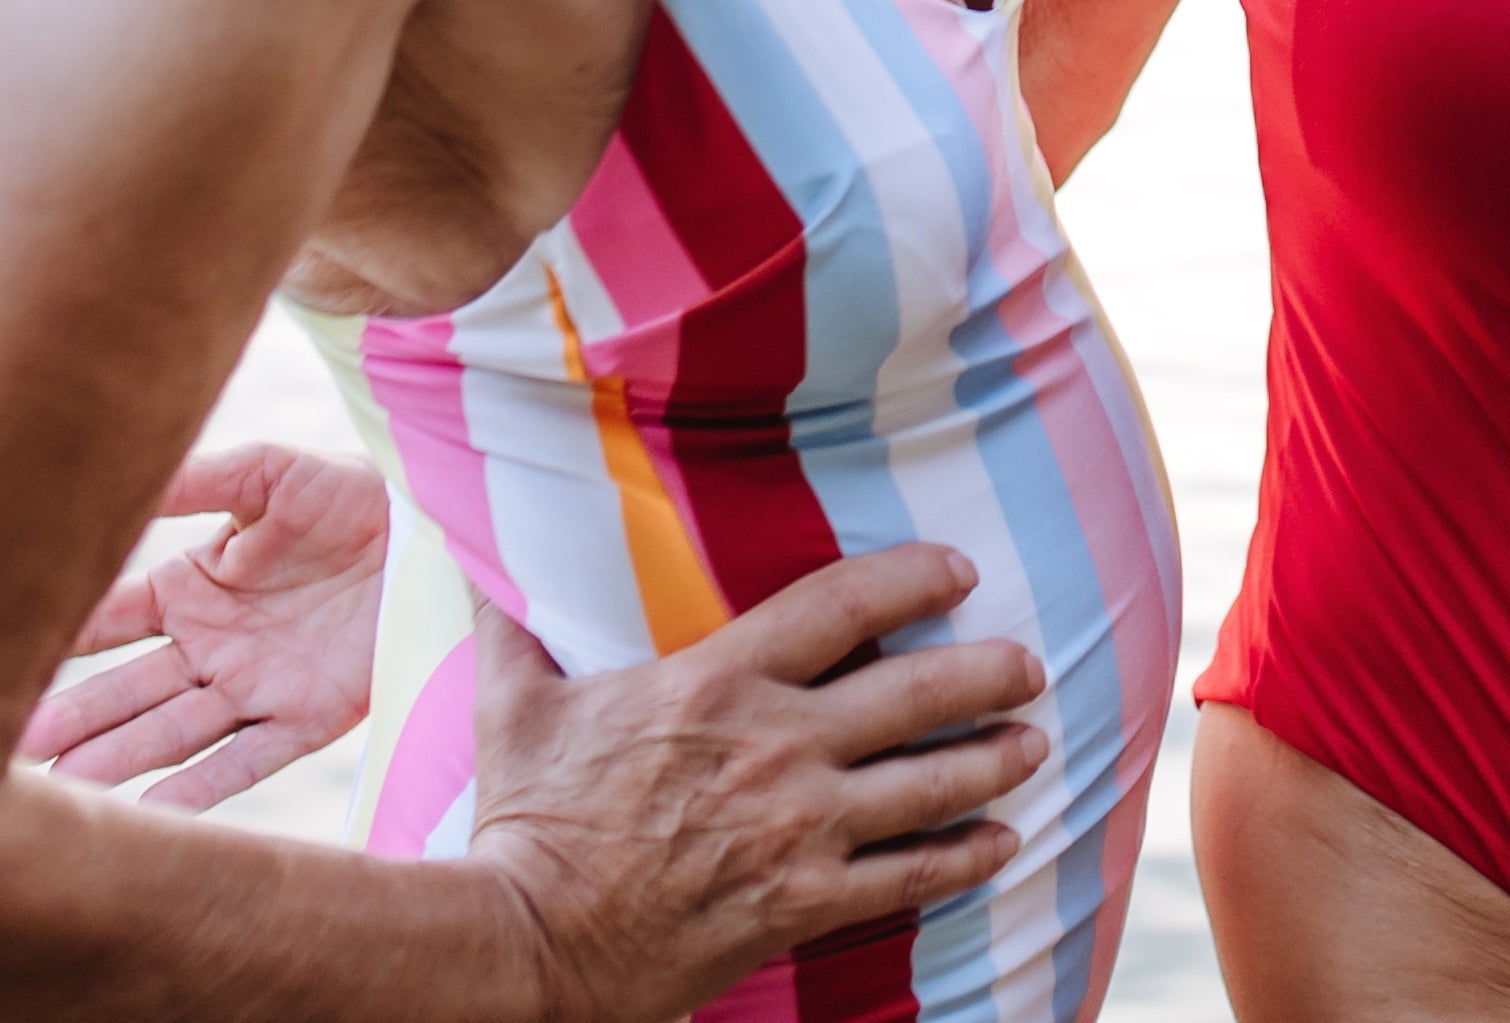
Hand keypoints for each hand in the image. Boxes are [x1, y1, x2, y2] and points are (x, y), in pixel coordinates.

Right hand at [22, 440, 390, 809]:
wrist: (432, 529)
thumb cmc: (350, 491)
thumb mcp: (273, 475)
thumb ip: (202, 481)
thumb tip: (128, 477)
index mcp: (192, 588)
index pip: (109, 621)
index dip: (61, 639)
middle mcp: (210, 646)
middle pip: (127, 691)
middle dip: (74, 719)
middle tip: (10, 749)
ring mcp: (254, 687)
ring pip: (171, 732)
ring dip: (119, 759)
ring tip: (62, 789)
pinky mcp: (307, 719)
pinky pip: (246, 760)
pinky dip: (200, 790)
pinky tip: (150, 816)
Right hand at [467, 543, 1050, 1019]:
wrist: (527, 944)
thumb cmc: (526, 824)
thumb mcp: (515, 710)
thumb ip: (516, 631)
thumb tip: (477, 564)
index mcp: (720, 681)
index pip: (846, 604)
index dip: (915, 577)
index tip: (962, 570)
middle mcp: (779, 746)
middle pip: (919, 693)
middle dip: (988, 674)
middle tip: (1028, 666)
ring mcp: (800, 829)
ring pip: (931, 783)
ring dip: (995, 762)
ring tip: (1032, 746)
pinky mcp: (802, 902)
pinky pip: (909, 876)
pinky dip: (966, 857)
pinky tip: (1003, 844)